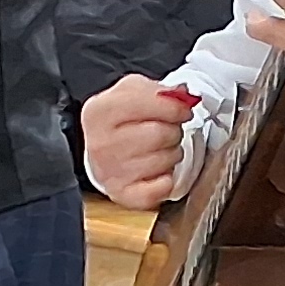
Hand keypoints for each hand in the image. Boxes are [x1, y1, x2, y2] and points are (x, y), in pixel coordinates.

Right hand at [83, 75, 193, 209]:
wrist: (103, 152)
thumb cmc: (121, 121)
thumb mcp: (132, 93)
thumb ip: (158, 91)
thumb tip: (183, 97)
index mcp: (100, 111)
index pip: (151, 103)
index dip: (175, 106)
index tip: (181, 110)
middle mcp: (101, 143)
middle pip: (160, 134)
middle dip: (173, 131)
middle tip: (167, 131)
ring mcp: (111, 172)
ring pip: (166, 160)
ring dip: (171, 154)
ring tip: (160, 150)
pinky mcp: (123, 194)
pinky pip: (162, 188)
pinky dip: (167, 180)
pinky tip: (157, 171)